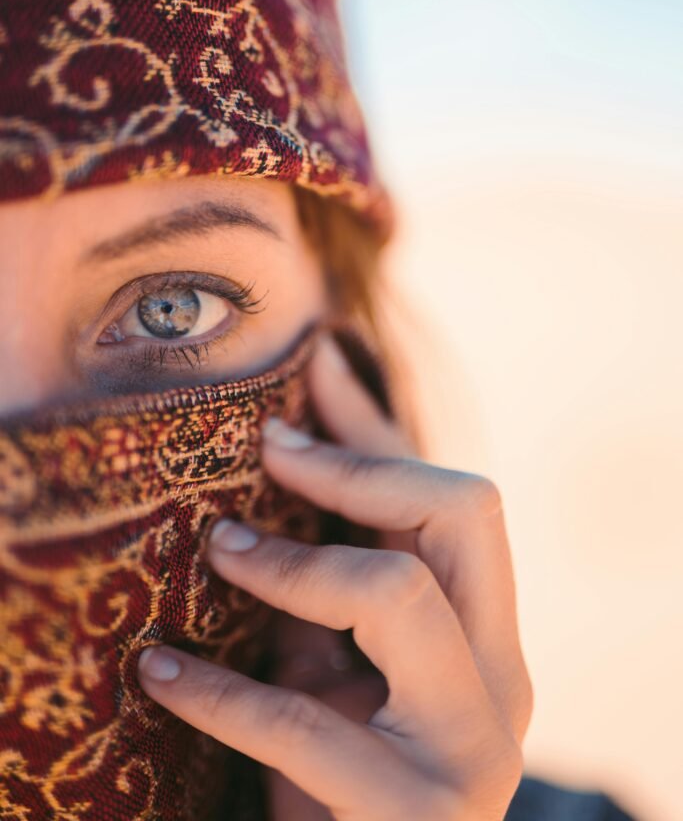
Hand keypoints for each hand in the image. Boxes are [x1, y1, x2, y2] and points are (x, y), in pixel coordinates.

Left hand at [138, 334, 532, 819]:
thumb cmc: (339, 776)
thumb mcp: (338, 661)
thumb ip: (329, 574)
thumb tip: (282, 451)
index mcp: (490, 635)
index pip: (459, 499)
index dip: (377, 429)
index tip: (308, 372)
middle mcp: (504, 679)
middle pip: (465, 511)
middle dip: (358, 468)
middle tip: (270, 452)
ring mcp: (474, 747)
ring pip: (396, 591)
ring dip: (290, 563)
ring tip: (219, 550)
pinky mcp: (416, 816)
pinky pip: (306, 723)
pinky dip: (220, 691)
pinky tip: (161, 672)